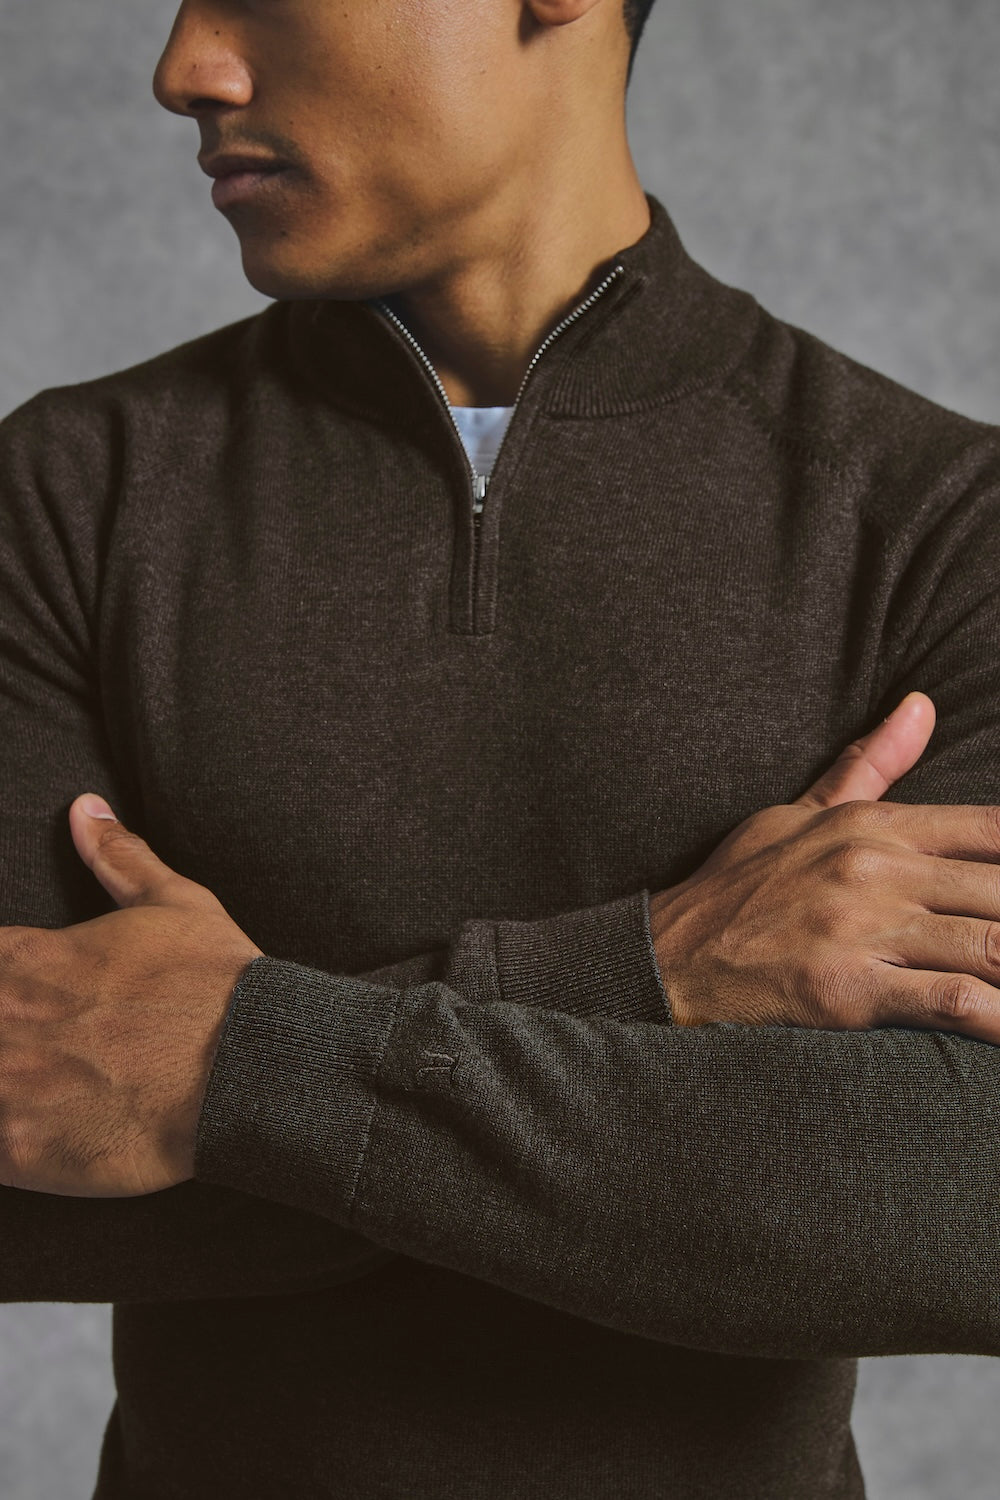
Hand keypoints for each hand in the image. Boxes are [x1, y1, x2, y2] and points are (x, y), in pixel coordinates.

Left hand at [0, 795, 263, 1196]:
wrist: (254, 1069)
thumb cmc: (218, 985)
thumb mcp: (175, 903)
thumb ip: (118, 858)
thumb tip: (85, 809)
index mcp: (28, 959)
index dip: (1, 978)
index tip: (19, 996)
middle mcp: (5, 1019)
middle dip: (2, 1025)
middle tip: (32, 1036)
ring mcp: (7, 1088)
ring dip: (2, 1076)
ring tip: (32, 1082)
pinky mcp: (20, 1151)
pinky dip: (7, 1138)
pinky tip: (33, 1131)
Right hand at [649, 691, 999, 1041]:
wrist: (665, 957)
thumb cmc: (737, 887)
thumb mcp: (799, 814)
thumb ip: (869, 765)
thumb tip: (922, 703)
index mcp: (871, 825)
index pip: (992, 827)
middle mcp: (875, 869)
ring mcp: (863, 929)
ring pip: (993, 943)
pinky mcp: (848, 989)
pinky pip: (952, 1001)